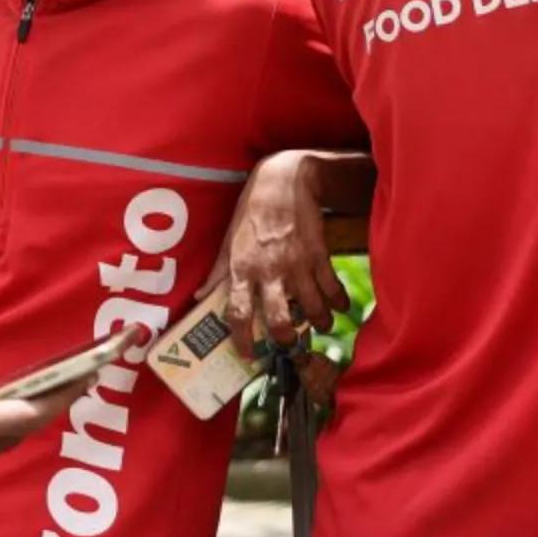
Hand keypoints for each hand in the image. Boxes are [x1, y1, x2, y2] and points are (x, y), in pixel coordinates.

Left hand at [200, 153, 348, 355]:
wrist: (284, 182)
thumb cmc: (252, 213)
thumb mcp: (228, 241)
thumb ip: (217, 274)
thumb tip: (198, 298)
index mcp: (242, 269)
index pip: (237, 313)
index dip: (241, 339)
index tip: (247, 354)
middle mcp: (269, 271)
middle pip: (278, 319)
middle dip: (286, 339)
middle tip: (290, 343)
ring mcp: (296, 265)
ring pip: (312, 308)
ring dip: (319, 322)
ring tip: (320, 325)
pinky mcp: (319, 256)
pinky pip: (332, 287)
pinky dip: (338, 301)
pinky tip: (338, 307)